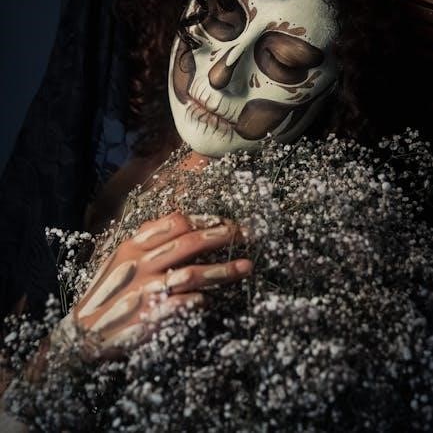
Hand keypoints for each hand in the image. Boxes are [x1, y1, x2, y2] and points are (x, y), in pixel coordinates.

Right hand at [63, 211, 250, 356]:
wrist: (82, 333)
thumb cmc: (107, 292)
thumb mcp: (120, 258)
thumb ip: (147, 241)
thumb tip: (182, 222)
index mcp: (134, 245)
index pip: (175, 222)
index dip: (204, 219)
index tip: (224, 221)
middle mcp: (141, 264)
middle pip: (189, 242)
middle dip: (221, 236)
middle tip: (246, 234)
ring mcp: (146, 290)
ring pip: (193, 273)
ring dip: (223, 270)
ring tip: (247, 267)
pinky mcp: (150, 317)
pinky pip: (183, 304)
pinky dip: (201, 301)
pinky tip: (212, 300)